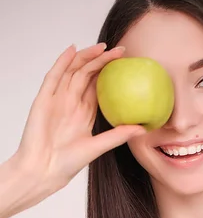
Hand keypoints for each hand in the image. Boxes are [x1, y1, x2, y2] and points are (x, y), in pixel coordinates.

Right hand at [13, 43, 145, 198]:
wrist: (43, 171)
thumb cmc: (67, 164)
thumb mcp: (97, 147)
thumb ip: (118, 136)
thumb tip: (143, 128)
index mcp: (83, 113)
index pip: (99, 87)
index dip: (112, 74)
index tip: (128, 65)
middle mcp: (70, 103)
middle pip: (87, 74)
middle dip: (103, 61)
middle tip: (121, 51)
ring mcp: (57, 99)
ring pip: (72, 71)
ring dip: (86, 57)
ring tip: (102, 46)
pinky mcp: (44, 99)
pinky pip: (54, 76)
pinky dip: (62, 62)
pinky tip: (73, 50)